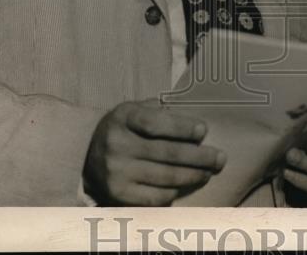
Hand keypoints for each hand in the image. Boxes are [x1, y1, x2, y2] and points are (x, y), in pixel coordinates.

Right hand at [83, 99, 225, 205]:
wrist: (86, 153)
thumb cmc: (124, 128)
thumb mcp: (136, 109)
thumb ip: (161, 111)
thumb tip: (196, 126)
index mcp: (124, 117)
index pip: (156, 123)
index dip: (183, 128)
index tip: (204, 131)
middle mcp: (117, 144)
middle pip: (168, 154)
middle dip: (200, 157)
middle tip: (220, 158)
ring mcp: (117, 172)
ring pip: (166, 177)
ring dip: (193, 176)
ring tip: (209, 172)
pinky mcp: (118, 194)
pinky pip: (155, 197)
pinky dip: (175, 191)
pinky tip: (186, 185)